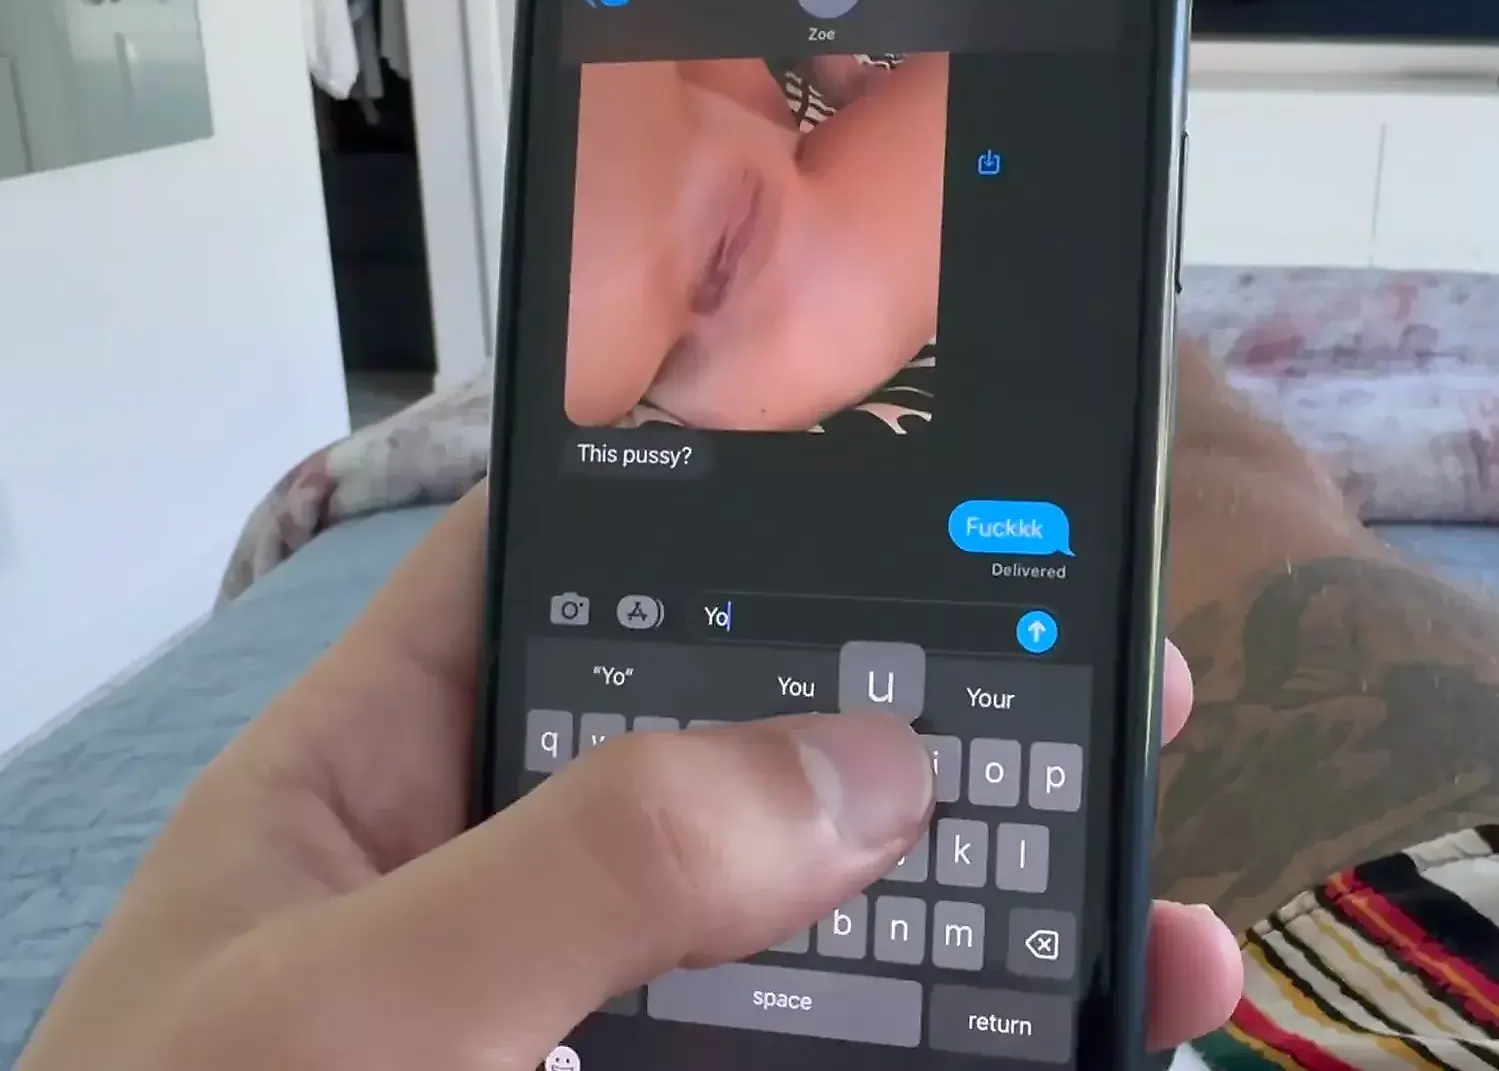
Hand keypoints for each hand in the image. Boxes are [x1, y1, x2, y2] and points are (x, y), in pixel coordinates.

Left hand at [16, 487, 1242, 1070]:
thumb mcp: (355, 1008)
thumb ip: (584, 868)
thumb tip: (851, 770)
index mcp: (384, 781)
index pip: (553, 576)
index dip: (713, 513)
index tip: (894, 485)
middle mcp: (510, 887)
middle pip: (740, 753)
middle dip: (917, 717)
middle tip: (1094, 677)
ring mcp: (598, 1024)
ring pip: (817, 927)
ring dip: (983, 903)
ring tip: (1143, 893)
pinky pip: (833, 1057)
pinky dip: (968, 1049)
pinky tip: (1090, 1028)